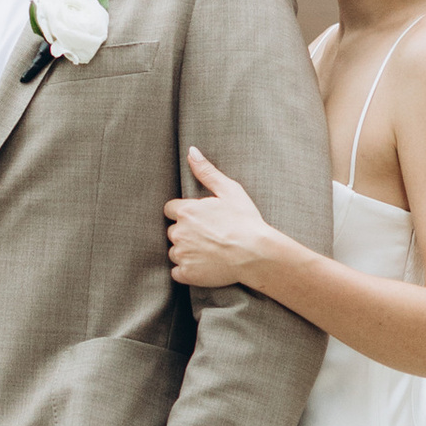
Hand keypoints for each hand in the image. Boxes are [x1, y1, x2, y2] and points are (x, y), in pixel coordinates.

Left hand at [166, 148, 274, 290]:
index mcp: (186, 211)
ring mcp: (182, 254)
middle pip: (173, 231)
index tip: (199, 219)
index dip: (184, 214)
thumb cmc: (245, 220)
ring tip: (209, 252)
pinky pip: (177, 272)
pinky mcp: (187, 274)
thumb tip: (191, 151)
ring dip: (186, 252)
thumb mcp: (229, 190)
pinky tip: (204, 266)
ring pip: (175, 252)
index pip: (171, 209)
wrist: (255, 253)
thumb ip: (206, 171)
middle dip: (185, 233)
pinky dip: (187, 270)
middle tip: (208, 236)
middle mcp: (179, 232)